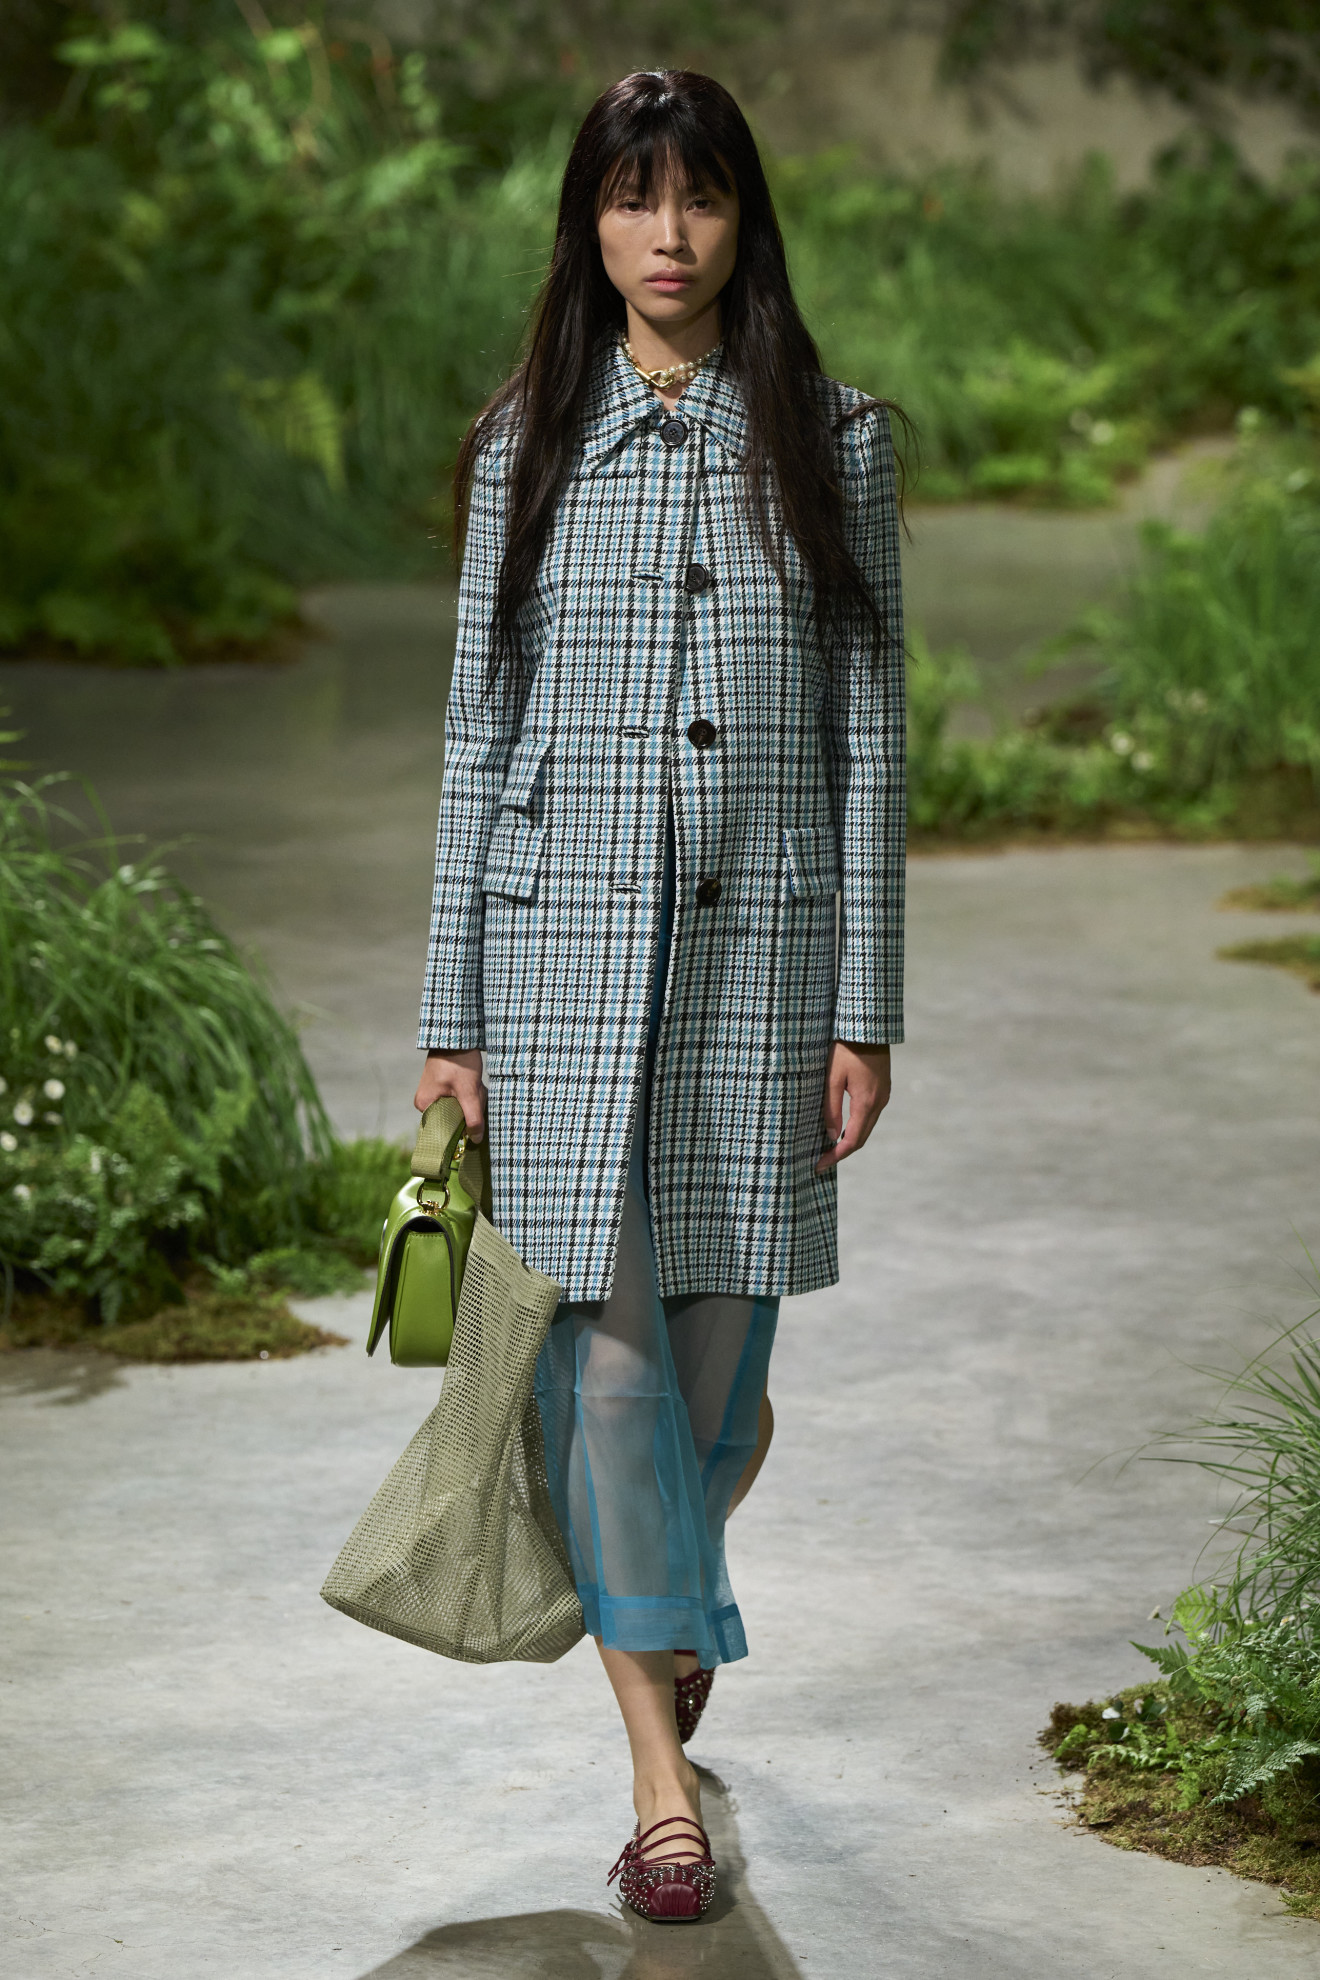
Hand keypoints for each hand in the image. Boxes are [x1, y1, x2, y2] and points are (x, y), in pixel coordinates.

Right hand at [414, 1048, 485, 1140]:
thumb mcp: (469, 1091)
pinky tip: (474, 1082)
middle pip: (454, 1118)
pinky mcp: (444, 1087)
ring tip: (475, 1083)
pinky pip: (460, 1099)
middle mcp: (425, 1102)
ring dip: (473, 1099)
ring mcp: (434, 1094)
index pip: (444, 1130)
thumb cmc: (459, 1061)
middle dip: (470, 1108)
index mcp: (424, 1106)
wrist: (458, 1035)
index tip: (474, 1116)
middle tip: (476, 1091)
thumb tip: (475, 1139)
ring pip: (460, 1108)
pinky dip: (471, 1093)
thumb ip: (473, 1117)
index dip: (462, 1127)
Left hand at [816, 1039, 890, 1173]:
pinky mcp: (882, 1089)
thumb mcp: (832, 1077)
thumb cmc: (846, 1048)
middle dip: (841, 1153)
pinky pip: (870, 1116)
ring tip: (828, 1147)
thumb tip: (830, 1135)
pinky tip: (843, 1127)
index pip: (852, 1141)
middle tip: (821, 1161)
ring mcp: (883, 1096)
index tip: (819, 1166)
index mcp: (866, 1102)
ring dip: (850, 1140)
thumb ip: (831, 1108)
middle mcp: (879, 1103)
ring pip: (867, 1128)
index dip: (835, 1156)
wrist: (869, 1026)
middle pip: (861, 1138)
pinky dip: (857, 1127)